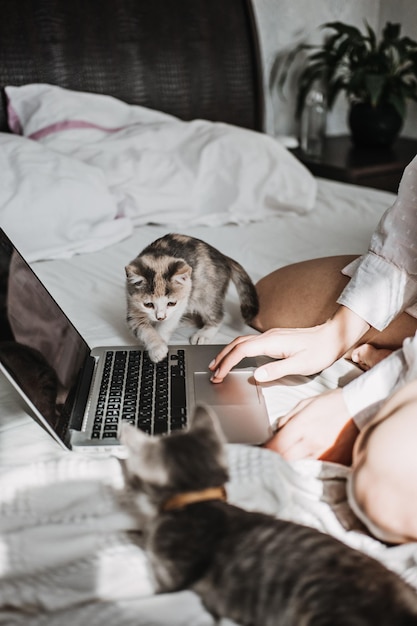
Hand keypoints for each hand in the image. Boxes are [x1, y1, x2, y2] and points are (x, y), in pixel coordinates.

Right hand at [209, 307, 369, 383]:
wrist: (332, 336)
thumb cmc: (320, 351)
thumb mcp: (301, 364)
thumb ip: (277, 369)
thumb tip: (256, 374)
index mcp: (272, 342)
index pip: (242, 351)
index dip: (227, 363)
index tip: (218, 375)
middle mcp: (268, 336)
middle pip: (237, 344)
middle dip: (222, 357)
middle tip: (212, 371)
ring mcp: (271, 335)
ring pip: (242, 342)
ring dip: (228, 352)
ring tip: (218, 364)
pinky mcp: (274, 338)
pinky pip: (249, 342)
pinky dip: (237, 350)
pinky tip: (236, 357)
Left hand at [263, 389, 358, 464]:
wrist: (362, 407)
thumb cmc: (333, 403)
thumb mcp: (306, 403)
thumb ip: (288, 418)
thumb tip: (276, 431)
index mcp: (301, 426)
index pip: (276, 446)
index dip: (265, 452)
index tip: (260, 453)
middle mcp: (311, 443)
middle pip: (284, 461)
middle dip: (274, 462)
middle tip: (268, 461)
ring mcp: (324, 455)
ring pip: (299, 469)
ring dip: (289, 468)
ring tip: (284, 466)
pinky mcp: (336, 462)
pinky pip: (317, 471)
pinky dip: (307, 471)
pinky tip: (304, 468)